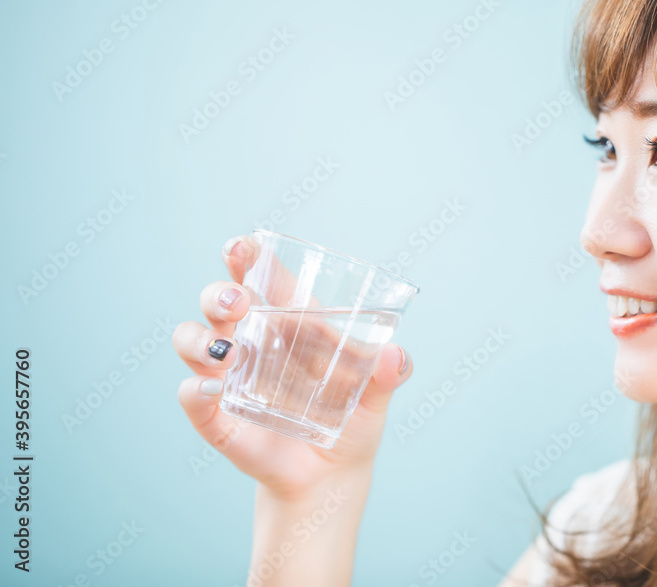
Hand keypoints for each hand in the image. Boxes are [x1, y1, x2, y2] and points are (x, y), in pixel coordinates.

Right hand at [172, 235, 413, 499]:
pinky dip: (194, 391)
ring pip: (191, 341)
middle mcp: (251, 341)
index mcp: (289, 322)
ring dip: (199, 339)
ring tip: (227, 352)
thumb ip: (389, 373)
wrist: (332, 477)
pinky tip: (208, 389)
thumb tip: (397, 356)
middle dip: (219, 293)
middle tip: (239, 302)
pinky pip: (192, 398)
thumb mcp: (376, 394)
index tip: (240, 245)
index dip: (244, 256)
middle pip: (218, 301)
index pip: (260, 277)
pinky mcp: (217, 417)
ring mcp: (229, 378)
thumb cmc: (352, 420)